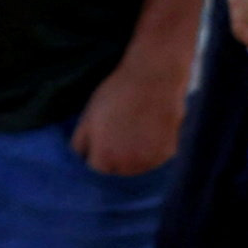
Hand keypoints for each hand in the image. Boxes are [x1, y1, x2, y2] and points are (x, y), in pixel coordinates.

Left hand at [71, 43, 192, 177]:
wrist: (153, 76)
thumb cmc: (116, 93)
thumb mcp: (88, 117)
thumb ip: (80, 144)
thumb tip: (80, 160)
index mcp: (103, 159)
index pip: (94, 169)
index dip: (96, 153)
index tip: (102, 138)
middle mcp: (126, 166)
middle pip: (116, 171)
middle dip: (115, 157)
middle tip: (120, 131)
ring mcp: (148, 161)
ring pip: (136, 167)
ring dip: (134, 156)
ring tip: (136, 131)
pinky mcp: (166, 153)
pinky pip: (155, 159)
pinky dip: (152, 150)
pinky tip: (150, 130)